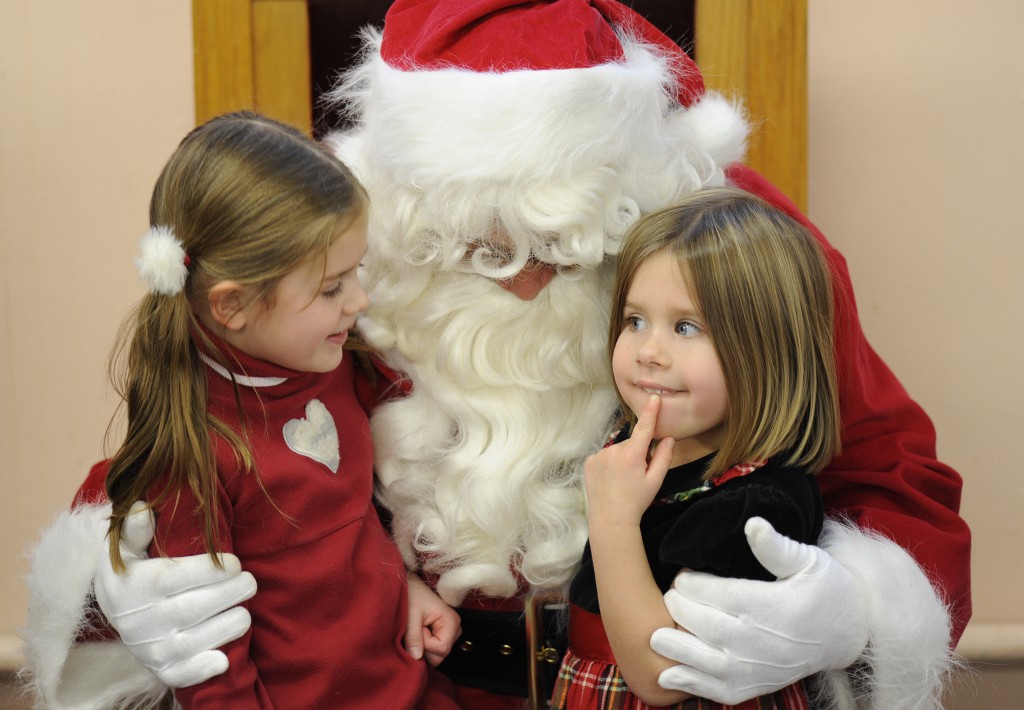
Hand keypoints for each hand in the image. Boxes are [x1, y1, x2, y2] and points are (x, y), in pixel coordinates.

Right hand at [94, 501, 257, 686]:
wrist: (115, 607)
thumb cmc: (132, 568)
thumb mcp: (126, 545)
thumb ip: (136, 529)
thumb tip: (141, 508)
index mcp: (134, 586)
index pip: (174, 579)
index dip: (210, 571)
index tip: (235, 563)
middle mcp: (139, 620)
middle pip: (191, 610)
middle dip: (228, 595)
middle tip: (251, 582)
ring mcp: (150, 647)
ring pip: (193, 642)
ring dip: (225, 628)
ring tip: (245, 613)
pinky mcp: (161, 668)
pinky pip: (181, 675)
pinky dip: (202, 670)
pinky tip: (224, 660)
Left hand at [405, 571, 460, 665]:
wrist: (409, 584)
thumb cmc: (411, 595)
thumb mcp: (410, 616)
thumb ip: (414, 637)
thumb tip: (416, 658)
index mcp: (451, 621)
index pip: (442, 649)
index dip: (426, 644)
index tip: (417, 628)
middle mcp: (455, 627)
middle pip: (441, 655)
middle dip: (425, 646)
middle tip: (416, 627)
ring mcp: (450, 630)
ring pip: (438, 653)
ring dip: (424, 645)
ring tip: (417, 627)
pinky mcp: (444, 631)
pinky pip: (435, 648)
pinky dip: (425, 643)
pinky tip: (419, 630)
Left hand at [584, 395, 674, 527]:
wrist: (610, 519)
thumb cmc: (637, 501)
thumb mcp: (655, 480)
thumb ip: (663, 457)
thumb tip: (668, 438)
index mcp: (632, 454)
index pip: (644, 427)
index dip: (650, 412)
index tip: (653, 397)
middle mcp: (614, 450)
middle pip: (631, 444)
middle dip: (637, 454)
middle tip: (637, 475)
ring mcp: (599, 455)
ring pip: (618, 450)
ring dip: (622, 459)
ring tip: (622, 480)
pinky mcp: (589, 461)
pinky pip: (604, 456)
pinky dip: (609, 464)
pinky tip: (610, 480)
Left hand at [650, 517, 867, 703]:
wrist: (847, 634)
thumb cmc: (824, 590)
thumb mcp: (809, 561)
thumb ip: (776, 547)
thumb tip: (752, 523)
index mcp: (771, 606)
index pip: (719, 595)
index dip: (692, 584)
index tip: (682, 574)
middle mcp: (761, 641)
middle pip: (707, 625)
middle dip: (680, 610)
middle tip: (669, 595)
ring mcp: (756, 668)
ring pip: (707, 661)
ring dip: (677, 650)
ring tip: (654, 637)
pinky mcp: (754, 686)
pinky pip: (718, 689)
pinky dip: (691, 684)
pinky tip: (666, 676)